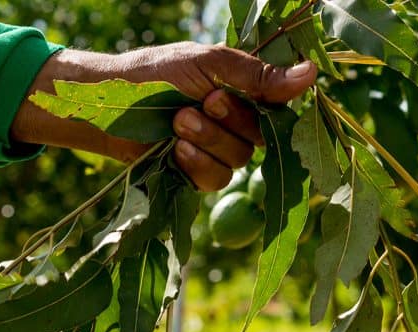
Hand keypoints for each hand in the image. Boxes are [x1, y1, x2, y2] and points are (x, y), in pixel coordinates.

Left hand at [12, 42, 316, 190]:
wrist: (106, 104)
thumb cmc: (153, 74)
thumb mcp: (207, 64)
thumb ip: (256, 74)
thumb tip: (311, 73)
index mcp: (243, 90)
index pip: (279, 105)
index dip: (270, 105)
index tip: (242, 93)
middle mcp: (234, 122)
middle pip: (259, 137)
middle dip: (229, 121)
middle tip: (198, 103)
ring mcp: (215, 150)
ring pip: (238, 161)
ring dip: (210, 141)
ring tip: (179, 122)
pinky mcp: (194, 175)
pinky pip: (215, 180)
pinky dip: (198, 165)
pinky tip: (178, 151)